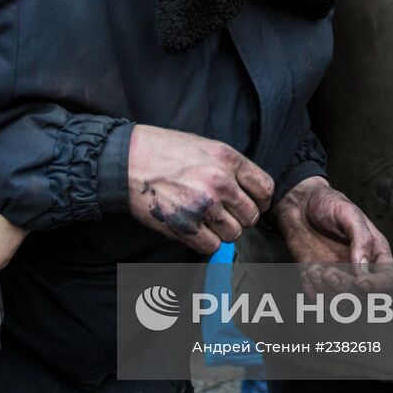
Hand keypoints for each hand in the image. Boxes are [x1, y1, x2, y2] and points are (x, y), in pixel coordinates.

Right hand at [127, 124, 272, 253]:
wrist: (127, 161)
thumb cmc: (163, 150)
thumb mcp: (203, 146)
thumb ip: (230, 167)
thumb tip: (250, 190)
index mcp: (227, 159)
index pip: (265, 189)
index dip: (261, 200)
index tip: (253, 203)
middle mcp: (220, 182)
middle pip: (251, 216)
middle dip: (240, 217)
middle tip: (223, 212)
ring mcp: (204, 206)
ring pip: (234, 234)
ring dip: (222, 231)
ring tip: (206, 219)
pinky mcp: (186, 227)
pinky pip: (212, 247)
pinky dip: (205, 242)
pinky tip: (194, 228)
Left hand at [275, 177, 392, 291]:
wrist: (300, 203)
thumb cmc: (328, 204)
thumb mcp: (349, 213)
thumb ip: (360, 239)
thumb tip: (363, 269)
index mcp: (375, 252)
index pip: (388, 279)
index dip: (377, 285)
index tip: (360, 281)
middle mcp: (359, 269)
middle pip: (362, 295)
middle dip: (345, 289)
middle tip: (328, 272)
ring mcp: (339, 276)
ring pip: (340, 302)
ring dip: (327, 293)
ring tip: (315, 271)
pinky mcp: (318, 280)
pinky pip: (319, 299)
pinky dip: (312, 292)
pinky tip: (308, 271)